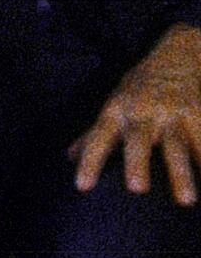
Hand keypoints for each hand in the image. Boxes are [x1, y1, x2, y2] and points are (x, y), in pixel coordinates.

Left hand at [73, 26, 200, 201]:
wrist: (177, 56)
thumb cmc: (138, 89)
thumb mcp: (113, 106)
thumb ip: (94, 134)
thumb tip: (68, 156)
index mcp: (117, 112)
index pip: (98, 138)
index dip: (90, 161)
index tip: (82, 187)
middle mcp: (143, 112)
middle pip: (139, 140)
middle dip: (137, 163)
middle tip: (137, 190)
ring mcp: (172, 113)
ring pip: (177, 145)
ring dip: (181, 173)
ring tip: (187, 202)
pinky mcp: (197, 113)